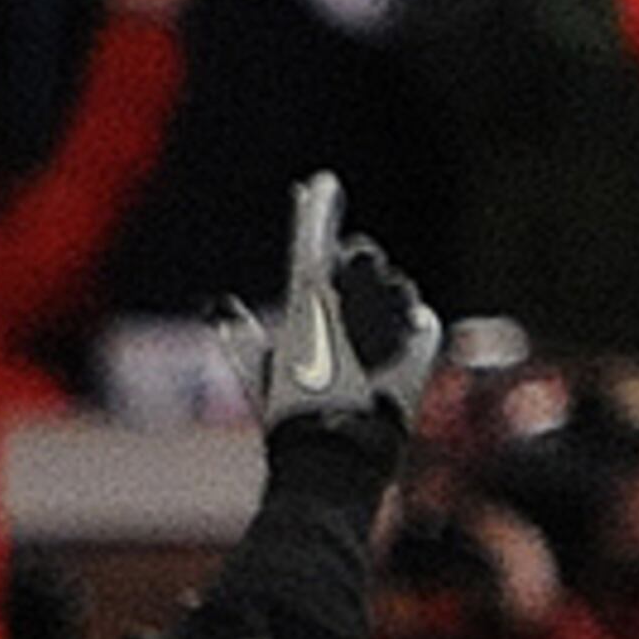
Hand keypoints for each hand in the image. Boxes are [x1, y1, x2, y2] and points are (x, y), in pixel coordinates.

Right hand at [209, 173, 441, 445]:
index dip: (318, 203)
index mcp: (308, 294)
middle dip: (355, 270)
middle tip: (348, 300)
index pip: (314, 228)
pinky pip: (421, 319)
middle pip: (360, 256)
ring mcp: (389, 314)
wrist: (336, 453)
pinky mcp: (421, 340)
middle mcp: (351, 295)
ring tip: (372, 340)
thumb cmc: (290, 417)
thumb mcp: (258, 372)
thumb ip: (238, 333)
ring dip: (384, 302)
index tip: (320, 185)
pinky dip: (410, 331)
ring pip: (394, 285)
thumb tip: (218, 306)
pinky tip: (397, 354)